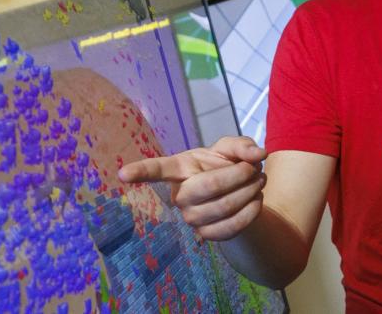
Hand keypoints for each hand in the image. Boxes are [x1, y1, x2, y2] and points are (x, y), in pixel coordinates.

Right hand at [117, 136, 267, 240]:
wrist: (236, 193)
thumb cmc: (225, 165)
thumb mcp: (231, 148)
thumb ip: (242, 144)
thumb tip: (257, 153)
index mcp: (179, 168)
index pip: (157, 169)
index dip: (140, 171)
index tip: (122, 174)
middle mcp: (179, 195)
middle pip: (207, 187)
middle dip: (238, 175)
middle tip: (253, 168)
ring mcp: (190, 218)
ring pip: (223, 207)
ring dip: (249, 192)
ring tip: (259, 181)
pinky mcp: (205, 235)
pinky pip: (231, 227)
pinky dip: (251, 212)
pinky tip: (256, 201)